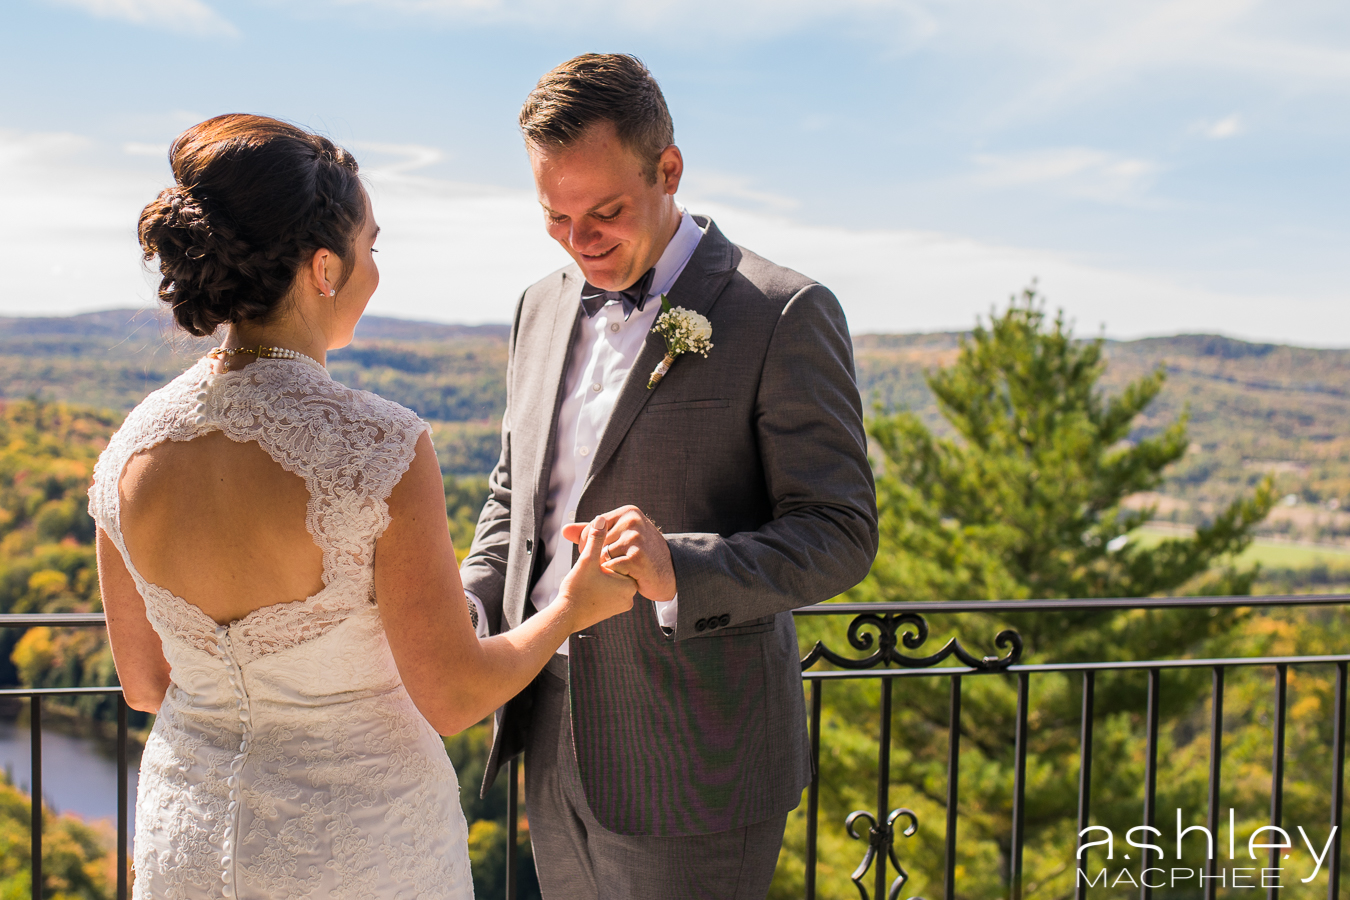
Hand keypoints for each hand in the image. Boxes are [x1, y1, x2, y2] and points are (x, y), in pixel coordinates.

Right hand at [557, 517, 636, 630]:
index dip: (605, 555)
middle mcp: (630, 596)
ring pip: (612, 580)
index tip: (593, 563)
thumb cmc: (576, 591)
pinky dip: (599, 586)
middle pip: (617, 569)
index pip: (622, 559)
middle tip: (588, 572)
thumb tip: (601, 519)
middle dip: (603, 565)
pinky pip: (608, 592)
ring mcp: (621, 605)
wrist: (565, 617)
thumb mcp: (587, 561)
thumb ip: (596, 539)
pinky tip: (587, 587)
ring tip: (586, 580)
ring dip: (600, 575)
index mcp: (629, 584)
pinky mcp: (611, 610)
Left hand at [562, 505, 676, 602]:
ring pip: (602, 554)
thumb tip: (564, 530)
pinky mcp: (636, 556)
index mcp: (628, 512)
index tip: (598, 555)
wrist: (668, 574)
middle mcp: (632, 520)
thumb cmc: (641, 555)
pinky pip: (611, 566)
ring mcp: (635, 537)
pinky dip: (615, 575)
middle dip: (597, 556)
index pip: (593, 526)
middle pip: (596, 541)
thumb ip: (592, 534)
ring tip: (618, 570)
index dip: (590, 543)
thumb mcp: (620, 538)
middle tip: (609, 566)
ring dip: (606, 567)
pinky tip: (626, 575)